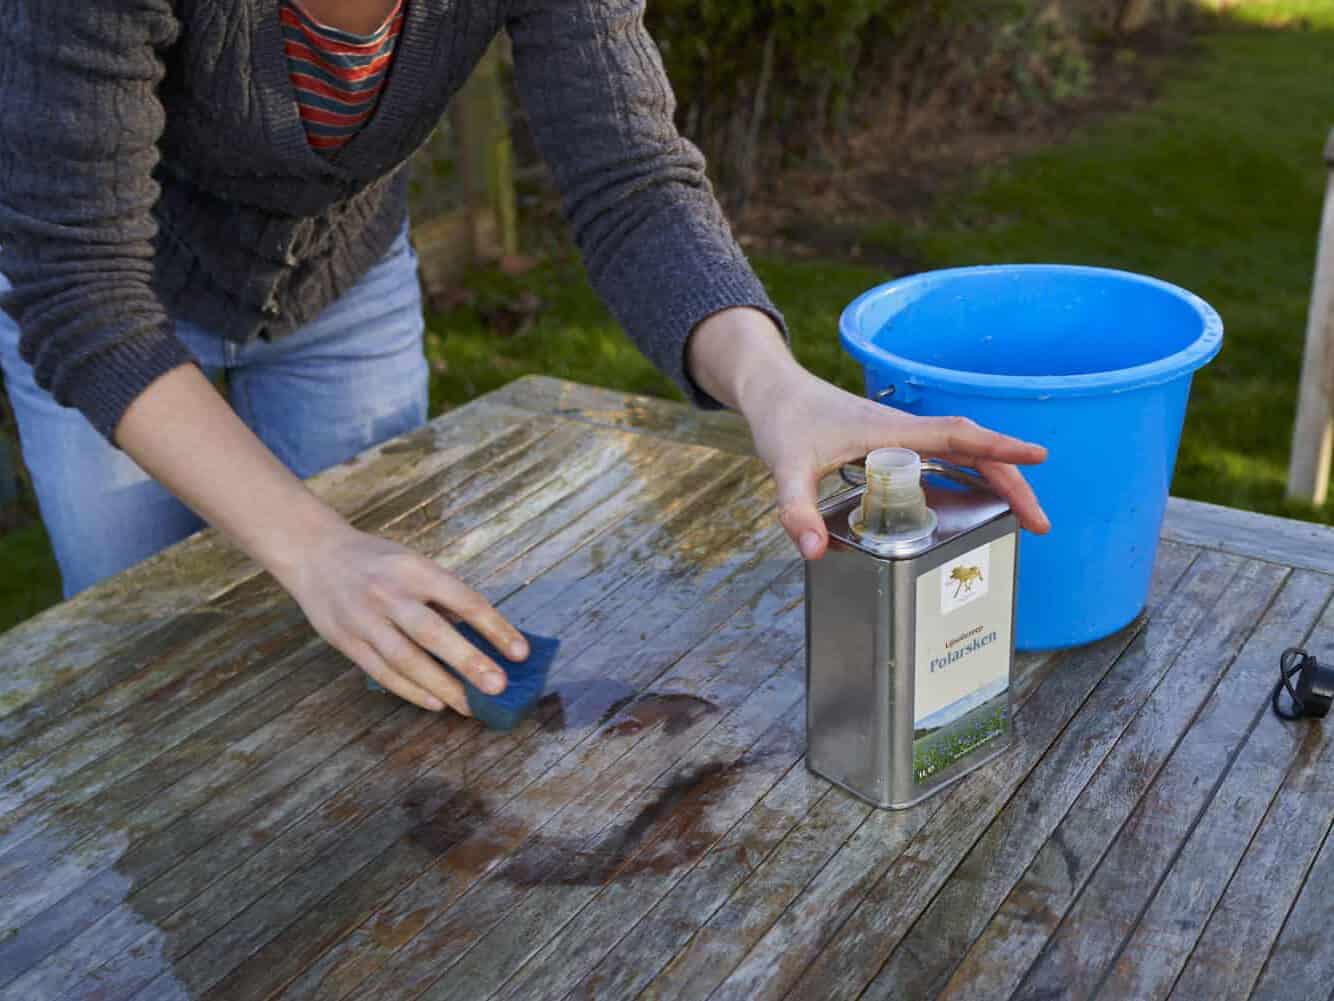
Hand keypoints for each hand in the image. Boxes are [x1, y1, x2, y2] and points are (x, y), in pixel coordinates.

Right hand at [276, 524, 529, 713]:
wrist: (314, 554)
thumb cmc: (377, 561)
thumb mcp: (414, 563)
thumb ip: (443, 596)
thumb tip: (483, 635)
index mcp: (414, 569)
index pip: (463, 600)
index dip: (494, 627)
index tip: (520, 652)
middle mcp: (388, 594)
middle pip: (432, 633)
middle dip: (468, 661)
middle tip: (498, 686)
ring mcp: (364, 620)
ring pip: (406, 659)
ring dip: (442, 685)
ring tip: (470, 706)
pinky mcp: (347, 641)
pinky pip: (382, 672)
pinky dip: (410, 690)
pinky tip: (436, 702)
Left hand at [685, 308, 1048, 561]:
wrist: (774, 391)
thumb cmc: (783, 421)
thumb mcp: (785, 467)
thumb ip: (796, 509)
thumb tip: (814, 551)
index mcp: (890, 431)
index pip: (956, 436)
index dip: (998, 447)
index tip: (1039, 457)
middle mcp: (905, 431)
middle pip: (973, 450)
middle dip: (1011, 482)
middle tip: (1040, 523)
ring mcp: (902, 438)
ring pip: (964, 455)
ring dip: (997, 481)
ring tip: (1025, 518)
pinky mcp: (894, 445)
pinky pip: (945, 459)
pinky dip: (971, 477)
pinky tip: (978, 502)